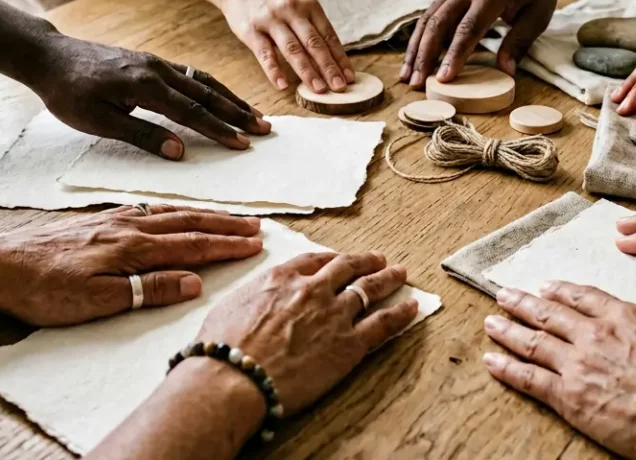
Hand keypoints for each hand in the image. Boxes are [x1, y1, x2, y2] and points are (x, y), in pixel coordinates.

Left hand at [0, 205, 263, 325]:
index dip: (225, 245)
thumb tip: (193, 281)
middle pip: (186, 221)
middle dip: (223, 224)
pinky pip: (146, 208)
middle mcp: (126, 226)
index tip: (255, 244)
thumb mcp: (95, 300)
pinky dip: (171, 208)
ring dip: (202, 214)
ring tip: (227, 215)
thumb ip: (146, 289)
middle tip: (255, 225)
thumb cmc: (40, 288)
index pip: (190, 244)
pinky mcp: (95, 219)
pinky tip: (172, 210)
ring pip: (168, 212)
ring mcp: (110, 219)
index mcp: (131, 247)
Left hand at [30, 34, 269, 158]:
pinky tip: (220, 96)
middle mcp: (157, 70)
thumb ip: (142, 135)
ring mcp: (155, 63)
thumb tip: (180, 152)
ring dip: (229, 98)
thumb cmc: (68, 93)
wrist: (48, 57)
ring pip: (202, 80)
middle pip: (207, 93)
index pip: (192, 112)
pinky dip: (211, 87)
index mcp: (146, 86)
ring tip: (251, 113)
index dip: (220, 130)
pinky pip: (190, 74)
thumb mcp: (99, 122)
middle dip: (237, 112)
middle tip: (264, 128)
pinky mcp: (150, 61)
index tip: (243, 144)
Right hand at [196, 251, 418, 414]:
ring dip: (388, 279)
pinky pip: (384, 323)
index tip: (339, 259)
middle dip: (365, 261)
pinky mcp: (349, 344)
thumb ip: (253, 297)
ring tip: (399, 273)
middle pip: (347, 267)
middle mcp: (312, 289)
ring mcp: (334, 314)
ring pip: (370, 289)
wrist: (234, 376)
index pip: (314, 260)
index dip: (331, 258)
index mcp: (282, 278)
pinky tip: (412, 307)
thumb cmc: (222, 348)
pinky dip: (401, 313)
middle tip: (377, 259)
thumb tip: (257, 301)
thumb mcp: (230, 307)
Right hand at [218, 0, 354, 92]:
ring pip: (293, 49)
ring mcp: (271, 20)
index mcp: (309, 5)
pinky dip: (274, 70)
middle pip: (314, 43)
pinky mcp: (251, 30)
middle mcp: (292, 10)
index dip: (340, 58)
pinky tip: (282, 85)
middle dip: (329, 67)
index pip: (328, 36)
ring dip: (307, 71)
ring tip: (318, 89)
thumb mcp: (297, 4)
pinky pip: (265, 53)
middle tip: (340, 88)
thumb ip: (312, 26)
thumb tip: (332, 57)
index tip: (349, 77)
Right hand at [401, 0, 560, 86]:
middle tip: (416, 84)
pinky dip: (419, 38)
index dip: (454, 55)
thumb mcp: (538, 14)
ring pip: (427, 20)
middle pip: (438, 24)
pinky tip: (413, 59)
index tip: (443, 78)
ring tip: (406, 76)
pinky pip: (430, 16)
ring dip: (415, 49)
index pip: (467, 29)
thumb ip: (519, 42)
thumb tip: (505, 72)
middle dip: (424, 56)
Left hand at [484, 283, 635, 458]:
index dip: (561, 291)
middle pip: (549, 313)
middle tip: (504, 295)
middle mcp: (596, 335)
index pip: (584, 297)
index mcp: (626, 317)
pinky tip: (492, 360)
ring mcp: (579, 364)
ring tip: (491, 321)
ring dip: (507, 329)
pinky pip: (528, 378)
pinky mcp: (569, 397)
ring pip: (532, 341)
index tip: (547, 287)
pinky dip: (506, 368)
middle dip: (523, 302)